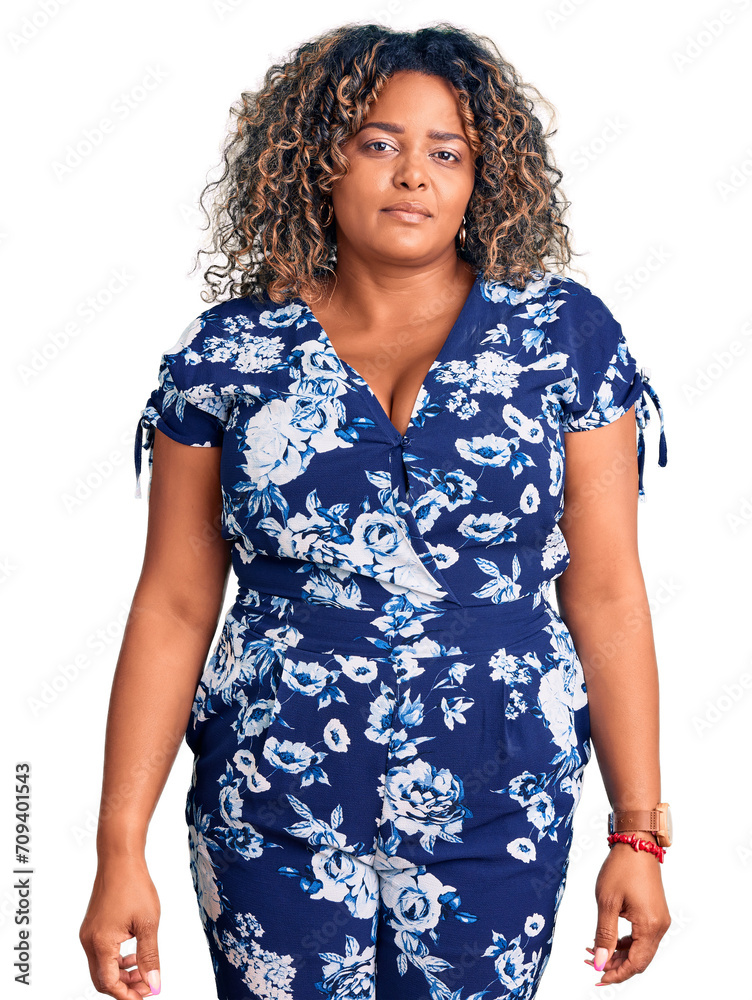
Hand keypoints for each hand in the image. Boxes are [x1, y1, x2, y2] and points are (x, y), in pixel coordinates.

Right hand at [79, 856, 161, 998]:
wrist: (120, 859)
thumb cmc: (133, 885)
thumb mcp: (148, 923)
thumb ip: (150, 957)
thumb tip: (154, 983)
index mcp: (101, 943)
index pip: (110, 983)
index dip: (127, 995)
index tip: (146, 996)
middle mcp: (89, 941)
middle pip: (102, 979)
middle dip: (124, 987)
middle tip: (146, 986)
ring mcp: (89, 933)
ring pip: (101, 966)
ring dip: (121, 973)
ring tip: (143, 969)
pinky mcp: (92, 926)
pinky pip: (101, 952)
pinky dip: (116, 959)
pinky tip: (133, 953)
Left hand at [585, 838, 670, 985]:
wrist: (637, 843)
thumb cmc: (621, 868)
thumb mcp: (607, 902)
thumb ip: (604, 935)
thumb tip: (599, 963)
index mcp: (650, 926)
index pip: (635, 964)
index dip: (616, 974)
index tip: (596, 977)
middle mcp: (660, 927)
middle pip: (639, 960)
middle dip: (615, 965)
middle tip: (591, 963)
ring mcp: (659, 920)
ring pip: (640, 950)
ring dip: (618, 954)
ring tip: (593, 951)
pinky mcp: (655, 914)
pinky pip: (641, 937)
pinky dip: (624, 942)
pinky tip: (606, 940)